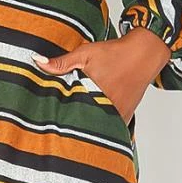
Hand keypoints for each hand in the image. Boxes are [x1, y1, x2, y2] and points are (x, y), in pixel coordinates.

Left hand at [32, 26, 172, 125]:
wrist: (144, 53)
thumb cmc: (115, 53)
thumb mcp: (85, 54)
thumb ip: (61, 62)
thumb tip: (37, 61)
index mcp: (95, 95)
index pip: (72, 115)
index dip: (61, 120)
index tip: (51, 124)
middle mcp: (109, 108)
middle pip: (86, 124)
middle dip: (73, 126)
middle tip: (60, 129)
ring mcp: (119, 114)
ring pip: (99, 128)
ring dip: (88, 126)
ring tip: (74, 128)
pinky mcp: (126, 115)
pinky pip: (111, 126)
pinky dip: (102, 125)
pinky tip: (92, 124)